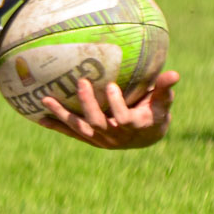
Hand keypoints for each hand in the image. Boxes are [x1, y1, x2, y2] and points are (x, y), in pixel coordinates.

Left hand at [38, 70, 177, 149]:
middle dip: (88, 103)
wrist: (145, 138)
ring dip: (62, 114)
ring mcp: (99, 139)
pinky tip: (38, 117)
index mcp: (132, 126)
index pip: (123, 118)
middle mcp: (113, 136)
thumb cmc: (154, 114)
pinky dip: (56, 125)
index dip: (116, 104)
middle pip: (97, 122)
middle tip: (82, 82)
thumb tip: (175, 73)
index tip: (112, 86)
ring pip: (79, 128)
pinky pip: (70, 133)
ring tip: (45, 99)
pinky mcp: (89, 139)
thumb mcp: (162, 103)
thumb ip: (165, 89)